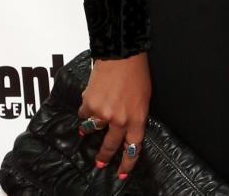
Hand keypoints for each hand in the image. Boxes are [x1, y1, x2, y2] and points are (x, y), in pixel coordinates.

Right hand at [78, 52, 150, 179]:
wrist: (121, 54)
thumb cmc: (136, 73)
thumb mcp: (144, 98)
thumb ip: (135, 115)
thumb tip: (125, 128)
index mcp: (137, 118)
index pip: (132, 148)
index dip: (127, 163)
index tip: (122, 174)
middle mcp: (119, 119)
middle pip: (110, 146)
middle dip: (104, 157)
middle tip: (101, 163)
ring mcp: (102, 113)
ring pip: (93, 129)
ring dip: (90, 129)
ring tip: (89, 127)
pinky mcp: (88, 104)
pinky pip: (84, 114)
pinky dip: (86, 111)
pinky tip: (90, 103)